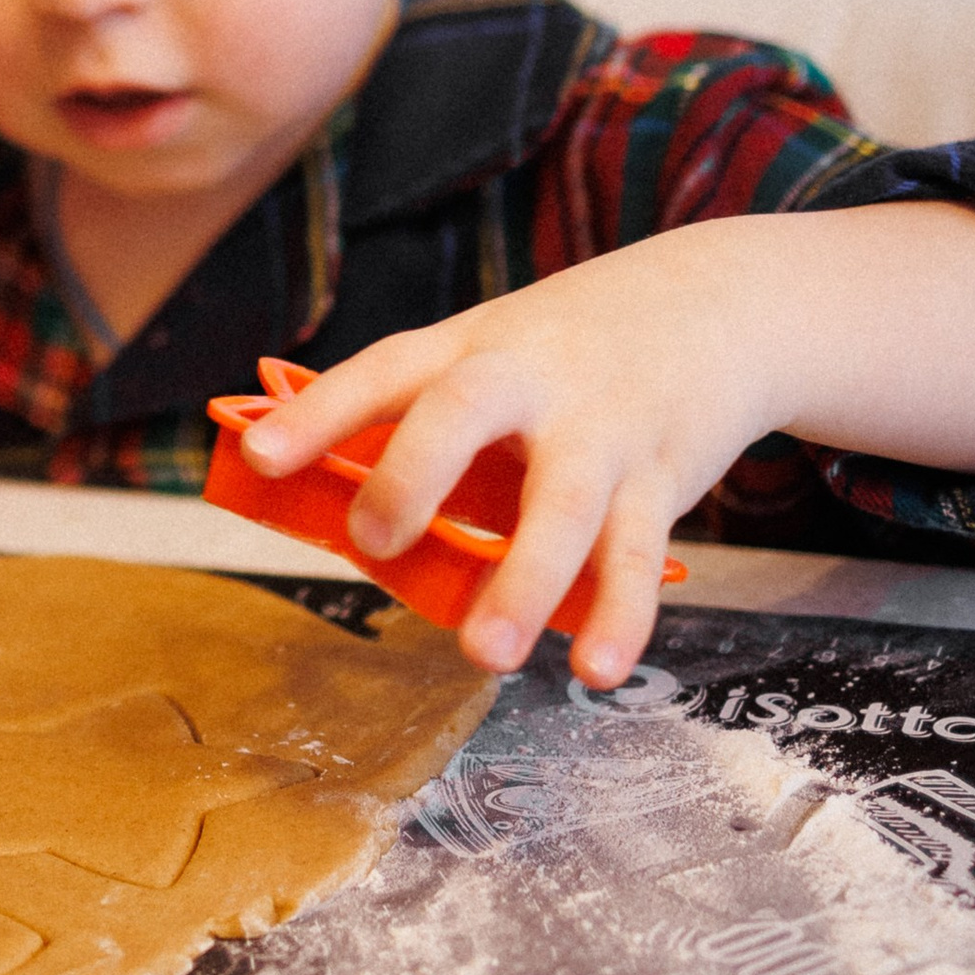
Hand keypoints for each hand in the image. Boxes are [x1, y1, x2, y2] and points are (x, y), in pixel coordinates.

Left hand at [242, 227, 785, 687]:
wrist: (718, 303)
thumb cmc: (571, 346)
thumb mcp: (492, 348)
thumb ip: (421, 418)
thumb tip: (327, 502)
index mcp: (470, 346)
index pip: (382, 371)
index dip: (318, 413)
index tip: (257, 456)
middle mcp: (532, 379)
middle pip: (463, 413)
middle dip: (413, 476)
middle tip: (371, 544)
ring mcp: (602, 428)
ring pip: (562, 506)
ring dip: (523, 583)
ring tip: (483, 655)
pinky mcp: (663, 477)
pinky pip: (639, 555)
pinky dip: (621, 616)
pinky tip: (596, 670)